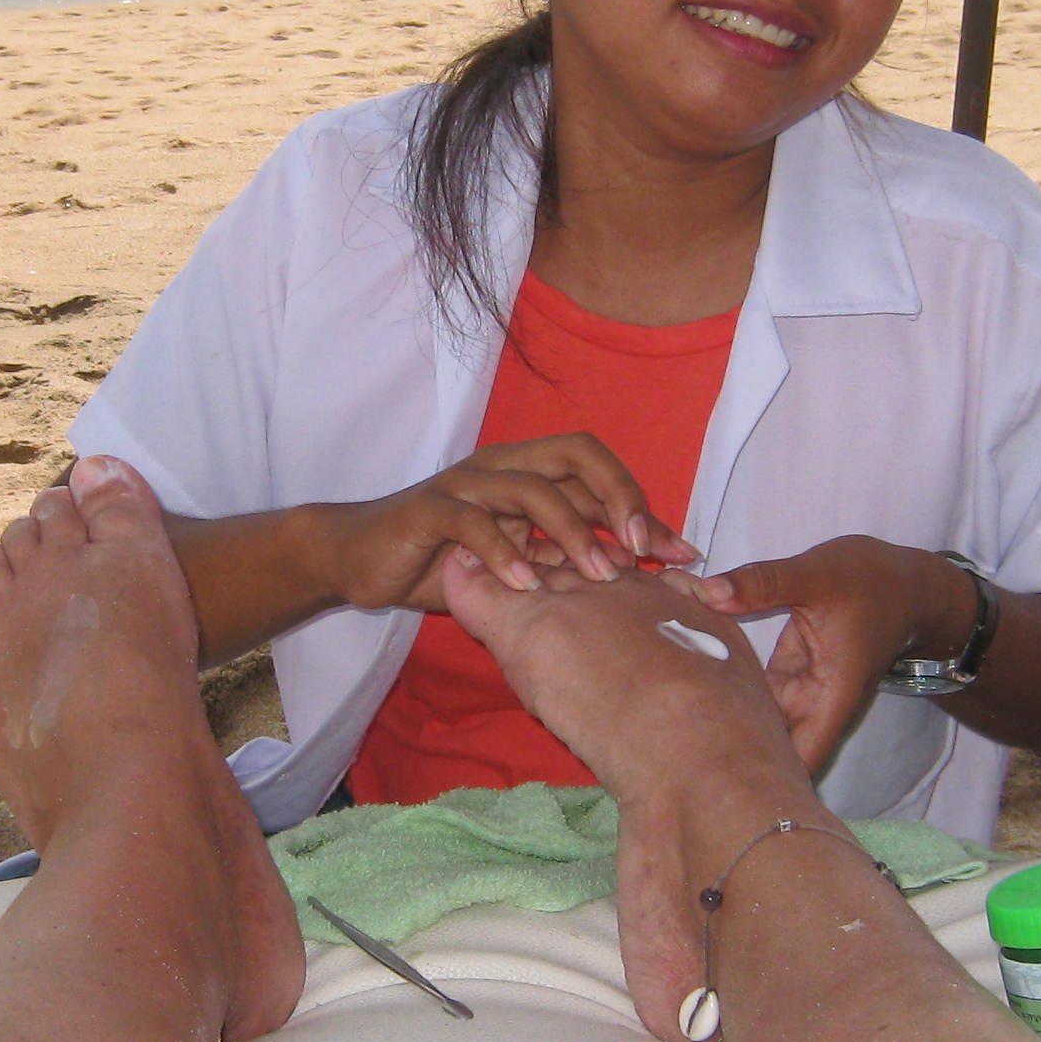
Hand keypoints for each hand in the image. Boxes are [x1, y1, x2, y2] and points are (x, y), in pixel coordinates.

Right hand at [319, 434, 698, 615]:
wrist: (360, 558)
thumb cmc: (446, 560)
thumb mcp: (518, 560)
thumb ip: (564, 558)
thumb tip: (636, 575)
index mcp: (529, 470)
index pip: (598, 469)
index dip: (642, 504)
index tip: (680, 552)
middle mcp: (503, 464)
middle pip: (576, 455)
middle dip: (619, 497)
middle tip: (643, 550)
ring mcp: (465, 483)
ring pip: (531, 487)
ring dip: (571, 532)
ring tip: (597, 578)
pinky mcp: (428, 509)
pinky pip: (472, 523)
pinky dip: (503, 553)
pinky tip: (525, 586)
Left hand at [685, 536, 970, 774]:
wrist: (905, 582)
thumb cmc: (873, 582)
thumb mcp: (817, 575)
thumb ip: (763, 583)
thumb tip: (708, 592)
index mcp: (828, 696)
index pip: (797, 761)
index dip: (761, 780)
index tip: (716, 786)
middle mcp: (812, 704)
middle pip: (767, 749)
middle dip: (725, 753)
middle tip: (668, 750)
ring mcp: (796, 691)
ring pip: (753, 718)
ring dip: (718, 715)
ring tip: (665, 714)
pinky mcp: (786, 675)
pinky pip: (749, 688)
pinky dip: (723, 682)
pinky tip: (684, 678)